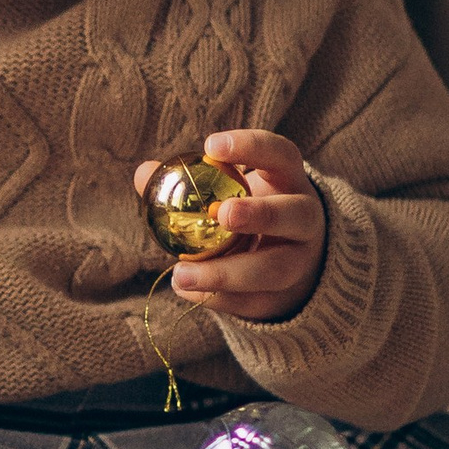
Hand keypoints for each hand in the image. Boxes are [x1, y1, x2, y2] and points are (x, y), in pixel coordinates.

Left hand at [137, 129, 326, 324]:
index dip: (252, 147)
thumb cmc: (249, 214)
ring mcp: (300, 262)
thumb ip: (190, 182)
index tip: (210, 145)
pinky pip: (254, 302)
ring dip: (226, 273)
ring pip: (275, 269)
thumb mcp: (231, 191)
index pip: (282, 155)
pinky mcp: (285, 299)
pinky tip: (187, 293)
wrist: (289, 264)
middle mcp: (305, 221)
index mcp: (289, 182)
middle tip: (221, 213)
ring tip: (182, 275)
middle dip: (260, 214)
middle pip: (295, 215)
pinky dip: (219, 299)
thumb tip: (144, 173)